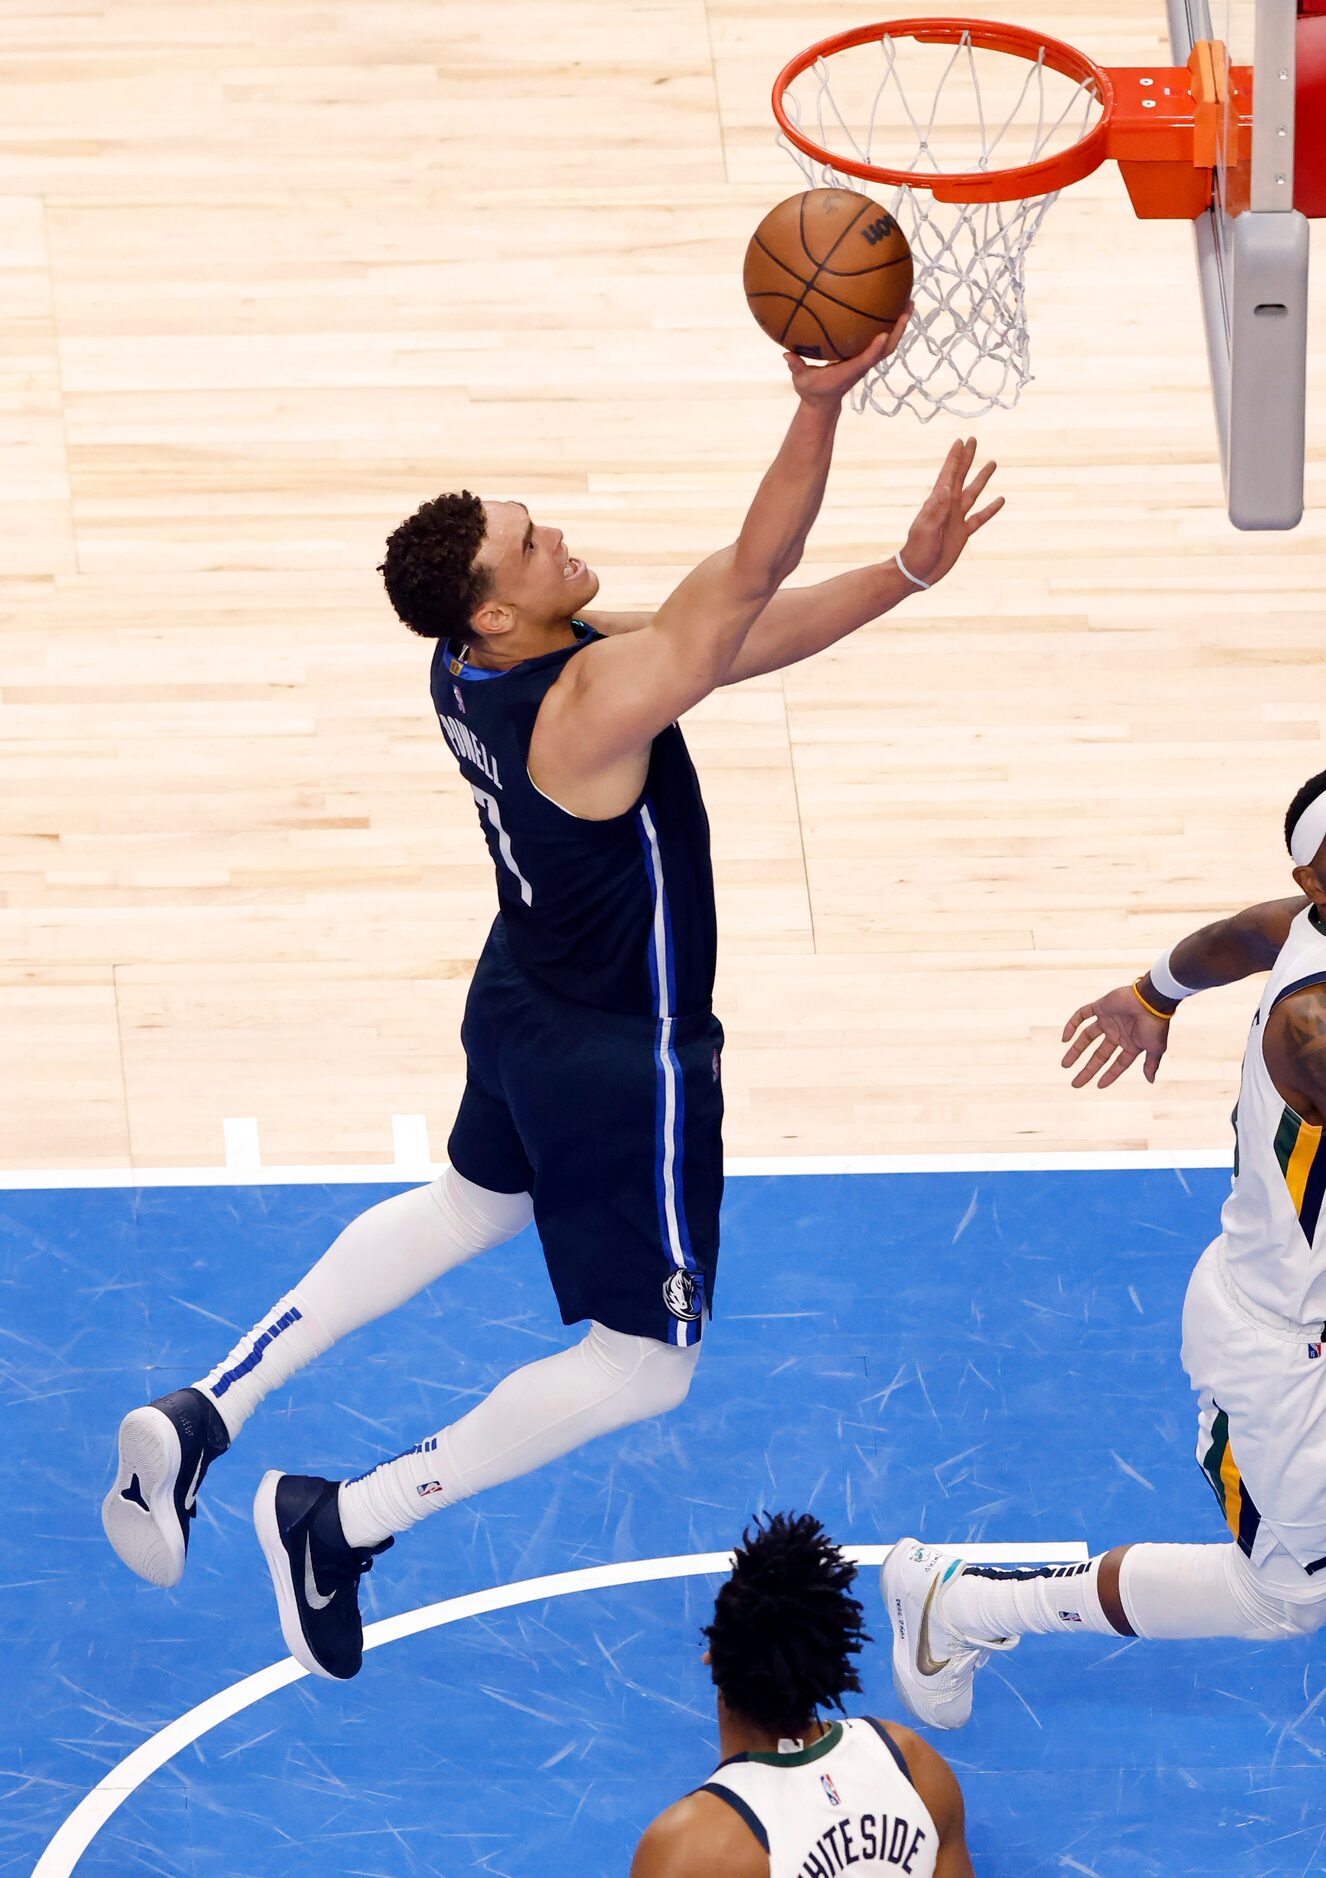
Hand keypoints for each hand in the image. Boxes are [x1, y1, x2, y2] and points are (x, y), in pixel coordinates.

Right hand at [783, 305, 910, 406]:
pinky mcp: (865, 357)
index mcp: (850, 371)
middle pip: (887, 347)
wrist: (823, 403)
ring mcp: (866, 360)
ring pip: (888, 343)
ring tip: (908, 301)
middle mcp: (863, 364)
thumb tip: (786, 354)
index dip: (875, 348)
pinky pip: (880, 339)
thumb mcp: (801, 381)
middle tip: (908, 306)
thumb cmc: (812, 391)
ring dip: (900, 323)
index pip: (866, 360)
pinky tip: (888, 305)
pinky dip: (888, 323)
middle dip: (899, 328)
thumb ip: (796, 366)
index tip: (883, 334)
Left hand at [898, 438, 1002, 585]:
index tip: (961, 440)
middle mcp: (948, 507)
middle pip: (961, 477)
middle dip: (967, 459)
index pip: (948, 474)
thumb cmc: (918, 550)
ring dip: (982, 478)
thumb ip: (938, 508)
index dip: (955, 457)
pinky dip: (990, 509)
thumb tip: (947, 486)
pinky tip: (1000, 500)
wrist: (917, 572)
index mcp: (937, 502)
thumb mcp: (926, 528)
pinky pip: (979, 517)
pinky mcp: (963, 533)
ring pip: (973, 493)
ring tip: (992, 463)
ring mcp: (956, 519)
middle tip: (973, 440)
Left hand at [1061, 985, 1170, 1089]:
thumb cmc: (1155, 1024)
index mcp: (1131, 1044)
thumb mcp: (1155, 1048)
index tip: (1098, 1086)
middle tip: (1075, 1084)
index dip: (1109, 1075)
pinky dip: (1071, 1025)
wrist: (1151, 999)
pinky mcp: (1100, 1007)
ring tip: (1065, 1065)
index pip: (1118, 1064)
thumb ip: (1151, 1064)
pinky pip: (1081, 1015)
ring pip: (1087, 1037)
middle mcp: (1118, 1033)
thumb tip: (1150, 1081)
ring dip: (1075, 1050)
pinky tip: (1065, 1038)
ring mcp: (1108, 1020)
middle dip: (1088, 1069)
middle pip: (1099, 1055)